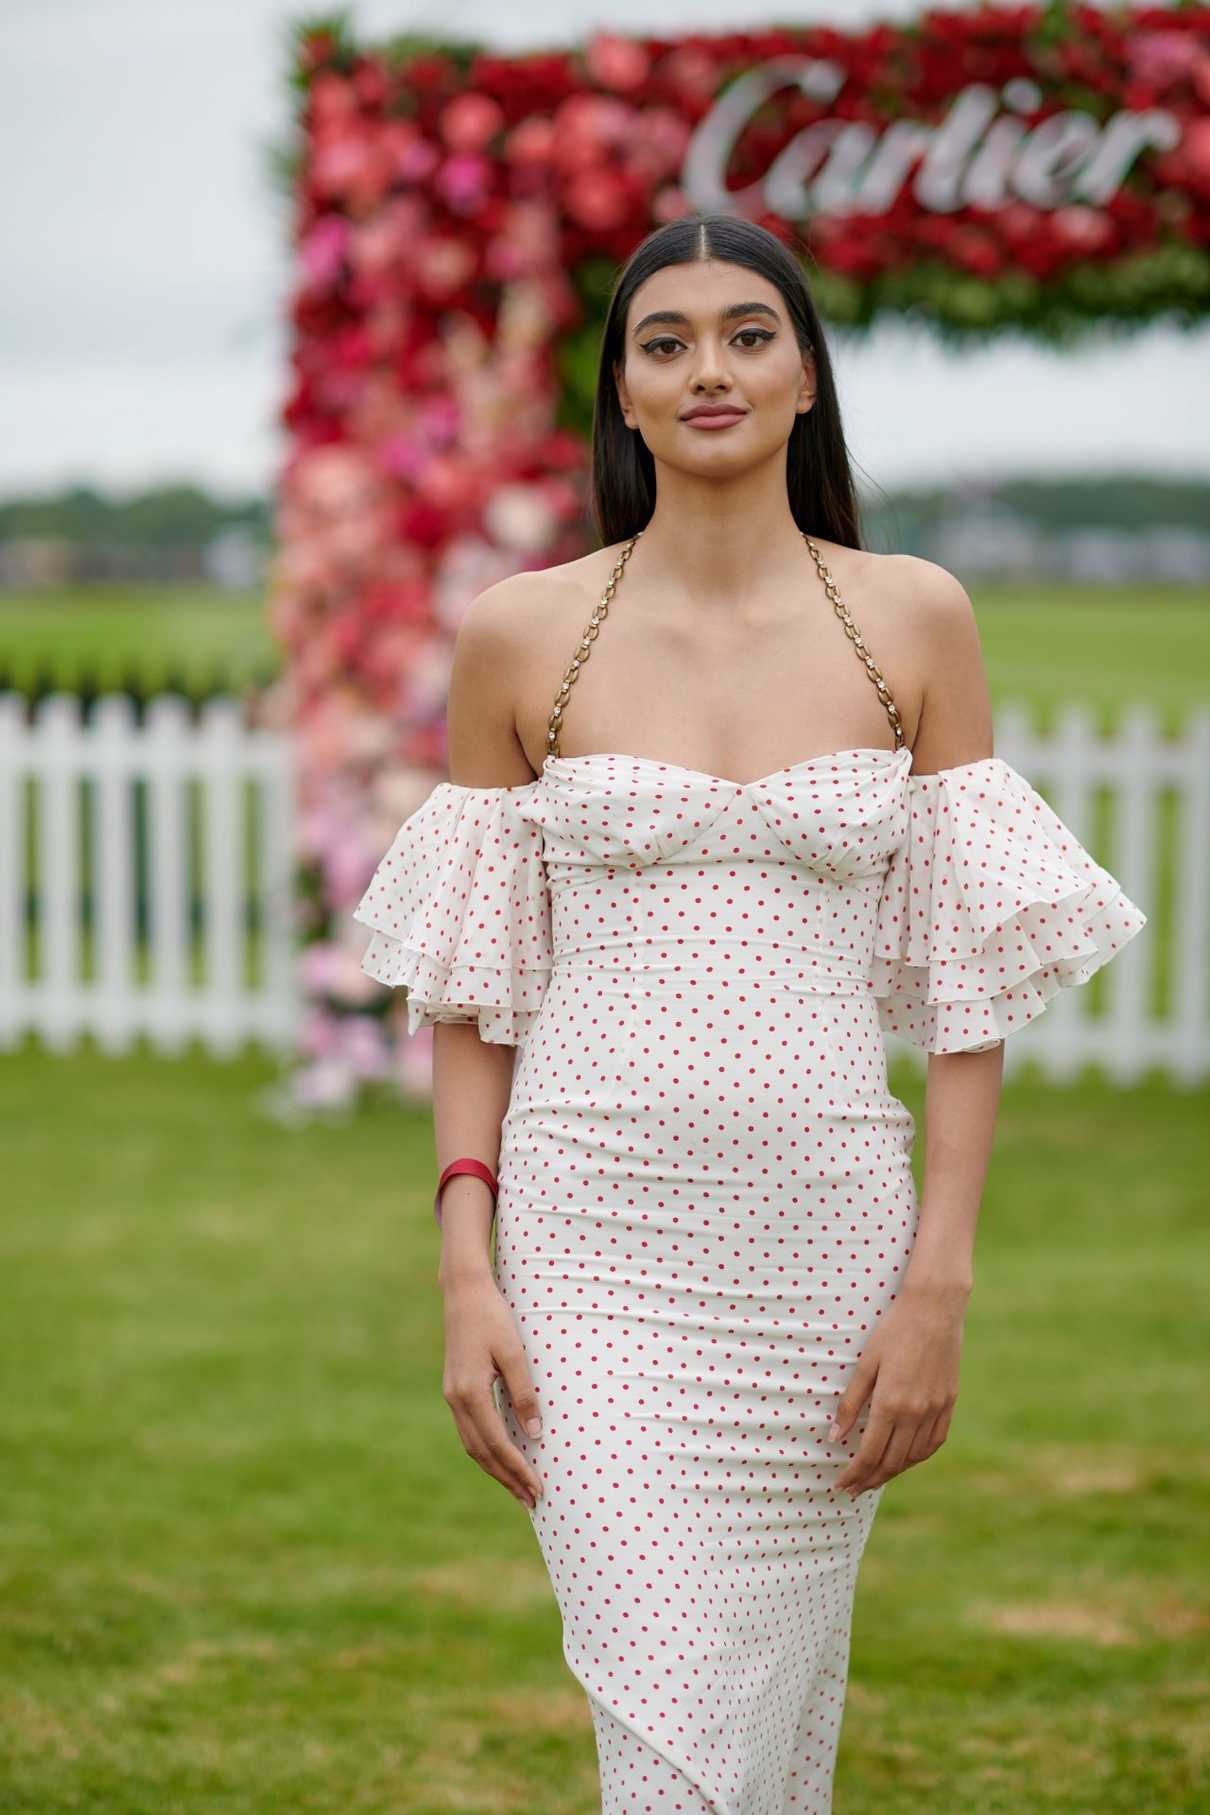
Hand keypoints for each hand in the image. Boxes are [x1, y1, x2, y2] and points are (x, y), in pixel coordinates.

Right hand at [441, 1273, 545, 1511]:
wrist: (463, 1293)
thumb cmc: (493, 1317)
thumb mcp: (514, 1353)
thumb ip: (524, 1394)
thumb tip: (535, 1434)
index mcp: (470, 1393)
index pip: (497, 1443)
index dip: (517, 1469)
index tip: (537, 1488)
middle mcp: (456, 1400)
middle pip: (482, 1453)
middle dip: (507, 1479)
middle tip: (531, 1501)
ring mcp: (452, 1396)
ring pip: (472, 1445)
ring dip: (495, 1469)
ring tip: (518, 1487)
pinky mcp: (455, 1390)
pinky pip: (469, 1431)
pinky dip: (486, 1451)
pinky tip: (501, 1456)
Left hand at [830, 1280, 964, 1497]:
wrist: (935, 1309)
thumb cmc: (894, 1330)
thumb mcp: (866, 1363)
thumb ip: (851, 1403)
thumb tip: (834, 1437)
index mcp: (891, 1403)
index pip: (869, 1454)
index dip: (853, 1474)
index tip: (840, 1485)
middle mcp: (915, 1413)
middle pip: (891, 1462)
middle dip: (869, 1480)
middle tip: (852, 1490)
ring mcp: (936, 1410)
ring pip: (913, 1457)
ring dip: (892, 1472)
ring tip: (874, 1479)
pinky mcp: (949, 1404)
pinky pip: (933, 1443)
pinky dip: (917, 1457)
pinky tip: (906, 1460)